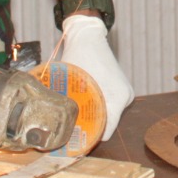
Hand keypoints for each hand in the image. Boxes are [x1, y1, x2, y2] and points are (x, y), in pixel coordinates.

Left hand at [56, 14, 133, 140]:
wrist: (88, 35)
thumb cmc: (79, 56)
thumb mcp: (69, 81)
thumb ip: (64, 101)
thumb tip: (52, 121)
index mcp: (118, 98)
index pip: (106, 131)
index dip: (89, 139)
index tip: (73, 143)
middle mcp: (125, 97)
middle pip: (107, 123)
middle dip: (89, 128)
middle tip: (69, 132)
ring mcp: (125, 92)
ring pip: (108, 114)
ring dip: (93, 117)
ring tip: (74, 119)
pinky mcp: (121, 88)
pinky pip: (109, 105)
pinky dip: (98, 107)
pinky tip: (83, 106)